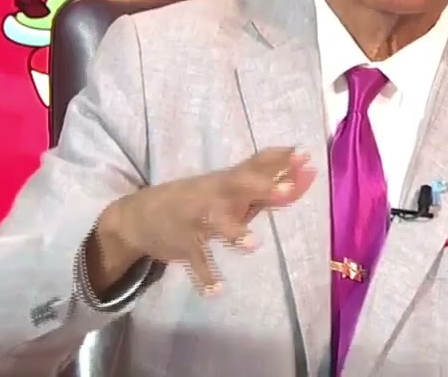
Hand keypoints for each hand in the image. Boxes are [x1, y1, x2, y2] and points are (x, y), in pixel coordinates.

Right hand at [101, 148, 315, 294]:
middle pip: (239, 187)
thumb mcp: (226, 188)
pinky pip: (196, 262)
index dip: (279, 160)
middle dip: (263, 188)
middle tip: (287, 188)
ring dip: (234, 232)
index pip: (255, 165)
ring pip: (216, 225)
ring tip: (253, 245)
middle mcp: (213, 196)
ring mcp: (197, 220)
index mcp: (226, 181)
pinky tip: (217, 291)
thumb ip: (264, 182)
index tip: (305, 155)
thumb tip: (308, 171)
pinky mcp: (184, 246)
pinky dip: (205, 277)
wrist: (139, 216)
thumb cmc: (196, 200)